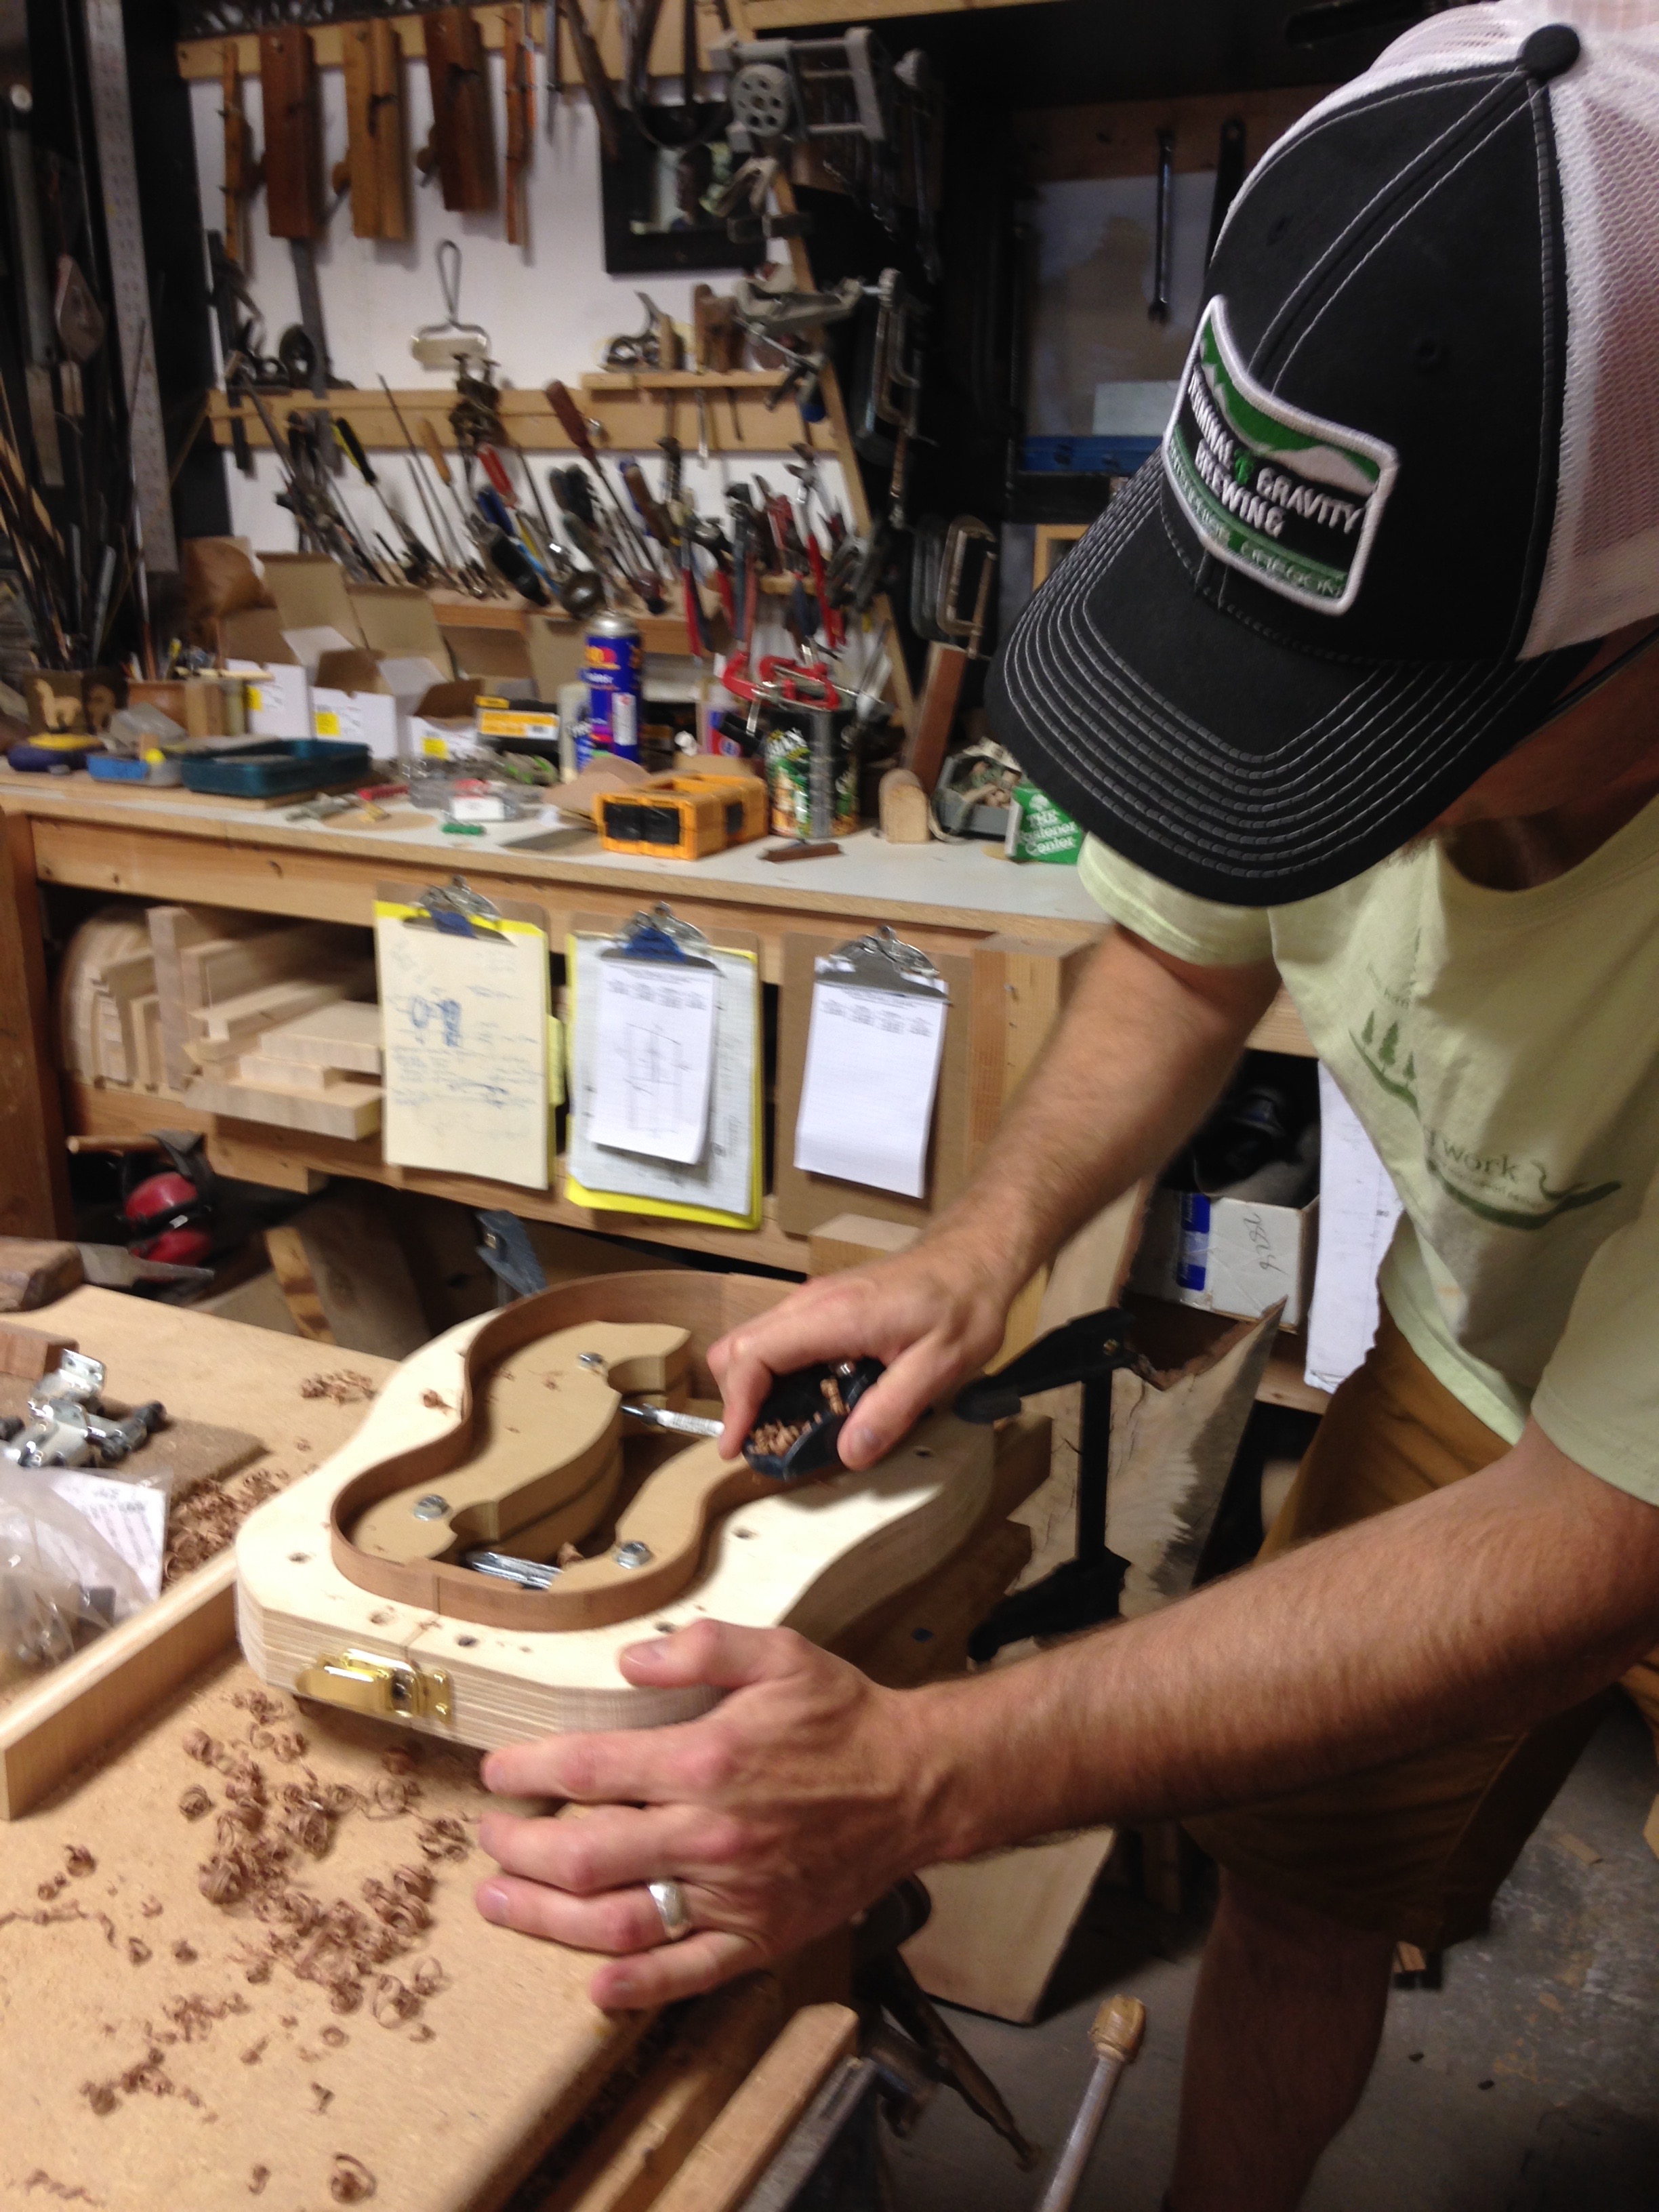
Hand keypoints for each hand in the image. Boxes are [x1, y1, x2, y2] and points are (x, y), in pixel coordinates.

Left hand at [474, 1621, 942, 2007]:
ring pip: (619, 1921)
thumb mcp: (780, 1654)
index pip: (593, 1767)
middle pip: (586, 1854)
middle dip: (521, 1848)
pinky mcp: (760, 1936)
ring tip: (502, 1902)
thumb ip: (701, 1648)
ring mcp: (735, 1893)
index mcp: (709, 1760)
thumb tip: (627, 1661)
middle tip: (489, 1837)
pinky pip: (688, 1974)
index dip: (532, 1768)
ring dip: (547, 1919)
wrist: (917, 1783)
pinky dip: (637, 1988)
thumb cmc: (844, 1717)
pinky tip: (594, 1987)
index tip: (498, 1771)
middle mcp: (713, 1833)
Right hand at [708, 1230, 1017, 1469]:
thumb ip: (893, 1409)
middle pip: (738, 1347)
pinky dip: (772, 1374)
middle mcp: (811, 1302)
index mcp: (834, 1315)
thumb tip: (849, 1454)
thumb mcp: (941, 1365)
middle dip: (737, 1400)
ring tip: (781, 1431)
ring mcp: (813, 1299)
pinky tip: (805, 1402)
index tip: (736, 1447)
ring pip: (752, 1341)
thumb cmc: (962, 1304)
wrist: (973, 1255)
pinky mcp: (821, 1305)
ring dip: (753, 1388)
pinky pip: (777, 1339)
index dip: (736, 1405)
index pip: (754, 1354)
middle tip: (759, 1444)